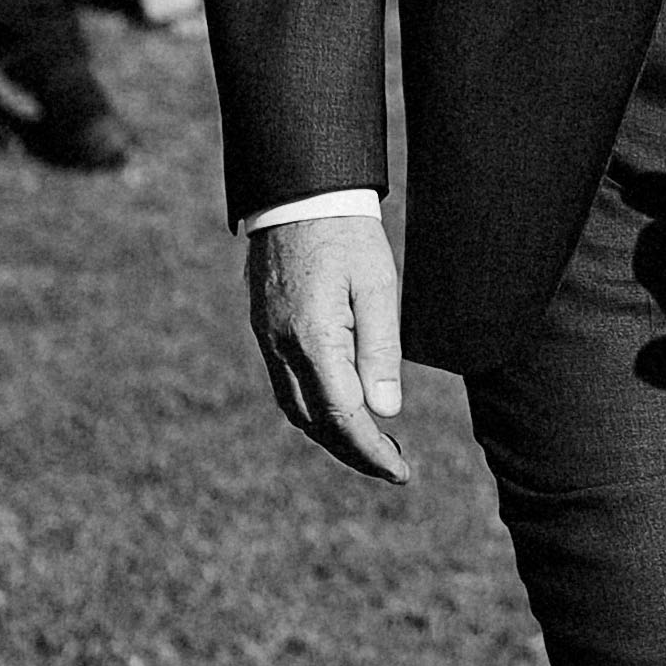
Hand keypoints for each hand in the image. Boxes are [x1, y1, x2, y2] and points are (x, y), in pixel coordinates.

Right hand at [247, 210, 412, 484]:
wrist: (299, 194)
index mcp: (313, 339)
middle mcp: (282, 347)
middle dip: (354, 452)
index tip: (400, 472)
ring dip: (333, 436)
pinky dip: (314, 410)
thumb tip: (386, 413)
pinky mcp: (266, 330)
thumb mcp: (378, 286)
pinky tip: (340, 412)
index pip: (343, 416)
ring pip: (297, 409)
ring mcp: (268, 339)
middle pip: (316, 423)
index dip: (372, 451)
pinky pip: (287, 386)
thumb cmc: (348, 234)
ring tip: (373, 446)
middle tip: (393, 468)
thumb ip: (381, 350)